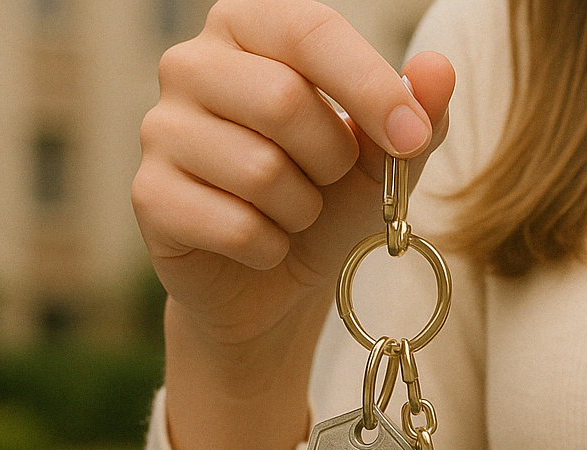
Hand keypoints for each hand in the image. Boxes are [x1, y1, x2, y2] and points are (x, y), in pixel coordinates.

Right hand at [131, 0, 453, 449]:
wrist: (268, 283)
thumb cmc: (322, 201)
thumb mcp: (379, 161)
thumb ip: (415, 115)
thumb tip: (437, 70)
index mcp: (249, 28)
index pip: (309, 29)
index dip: (369, 86)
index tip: (412, 137)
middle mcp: (190, 64)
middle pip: (283, 101)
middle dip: (330, 161)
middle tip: (327, 183)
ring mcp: (160, 130)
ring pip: (260, 170)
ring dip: (300, 211)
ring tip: (291, 215)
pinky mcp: (149, 196)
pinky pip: (233, 225)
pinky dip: (269, 249)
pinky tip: (261, 247)